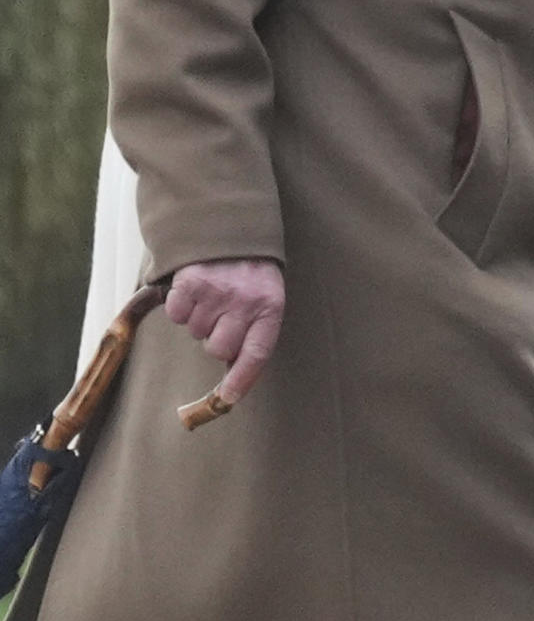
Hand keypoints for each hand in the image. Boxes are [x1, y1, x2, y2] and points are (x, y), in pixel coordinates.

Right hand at [165, 258, 284, 404]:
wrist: (231, 221)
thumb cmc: (250, 268)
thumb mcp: (265, 294)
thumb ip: (255, 330)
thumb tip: (232, 377)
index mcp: (270, 306)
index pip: (256, 355)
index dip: (240, 382)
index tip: (226, 400)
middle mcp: (244, 302)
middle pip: (218, 349)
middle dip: (216, 338)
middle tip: (222, 313)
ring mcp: (216, 292)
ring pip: (196, 331)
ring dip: (200, 317)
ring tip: (212, 291)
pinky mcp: (190, 282)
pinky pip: (176, 314)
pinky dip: (180, 305)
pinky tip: (195, 287)